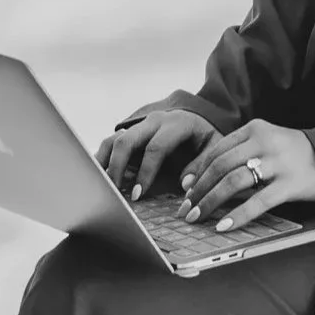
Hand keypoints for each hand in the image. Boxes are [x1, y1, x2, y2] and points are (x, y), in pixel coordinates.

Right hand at [97, 101, 217, 202]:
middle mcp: (154, 121)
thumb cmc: (206, 138)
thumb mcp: (214, 148)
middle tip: (114, 192)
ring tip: (103, 187)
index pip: (155, 148)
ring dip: (104, 164)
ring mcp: (139, 126)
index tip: (138, 195)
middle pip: (126, 140)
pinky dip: (103, 161)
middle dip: (117, 168)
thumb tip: (185, 184)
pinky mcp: (131, 133)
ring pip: (113, 140)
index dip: (145, 172)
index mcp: (176, 124)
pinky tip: (101, 179)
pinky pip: (110, 144)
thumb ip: (201, 165)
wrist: (200, 119)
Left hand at [178, 118, 314, 231]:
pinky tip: (223, 226)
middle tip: (186, 210)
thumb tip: (199, 182)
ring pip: (233, 182)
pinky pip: (258, 201)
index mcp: (255, 128)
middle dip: (199, 191)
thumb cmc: (295, 155)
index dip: (197, 172)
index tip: (185, 191)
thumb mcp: (267, 144)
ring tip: (198, 218)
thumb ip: (239, 156)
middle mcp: (265, 141)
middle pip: (220, 166)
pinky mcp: (292, 183)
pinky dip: (237, 215)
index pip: (216, 150)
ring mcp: (279, 162)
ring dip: (211, 202)